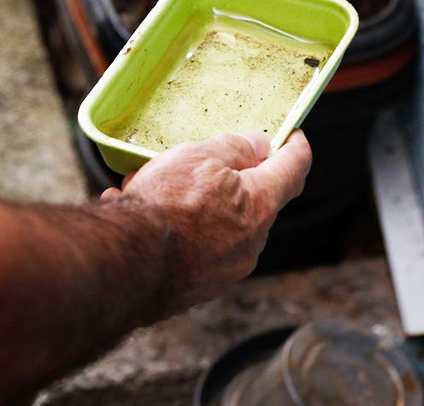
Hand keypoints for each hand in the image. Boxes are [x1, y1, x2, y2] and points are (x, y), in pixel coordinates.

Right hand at [103, 130, 311, 310]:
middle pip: (252, 200)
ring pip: (217, 224)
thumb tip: (258, 145)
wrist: (128, 265)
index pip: (294, 169)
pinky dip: (175, 231)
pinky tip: (138, 217)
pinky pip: (193, 248)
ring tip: (149, 189)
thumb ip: (235, 148)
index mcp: (260, 204)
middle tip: (197, 161)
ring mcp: (227, 268)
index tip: (293, 136)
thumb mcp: (199, 157)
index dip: (296, 147)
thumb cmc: (165, 207)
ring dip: (192, 204)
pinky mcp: (199, 287)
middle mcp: (251, 242)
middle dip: (227, 179)